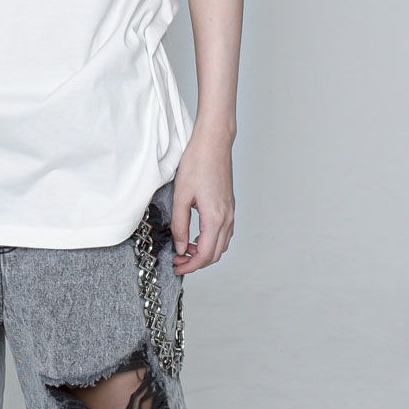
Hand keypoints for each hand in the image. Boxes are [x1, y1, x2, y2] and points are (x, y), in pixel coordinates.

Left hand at [170, 128, 234, 274]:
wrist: (214, 143)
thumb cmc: (198, 163)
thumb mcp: (181, 195)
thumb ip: (180, 225)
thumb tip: (180, 246)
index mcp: (215, 218)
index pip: (205, 254)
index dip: (190, 265)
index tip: (177, 266)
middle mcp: (227, 218)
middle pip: (216, 254)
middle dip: (197, 262)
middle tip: (179, 260)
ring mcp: (230, 212)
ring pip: (222, 244)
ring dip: (205, 252)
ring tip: (186, 247)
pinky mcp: (229, 205)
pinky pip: (225, 232)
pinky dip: (212, 240)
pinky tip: (198, 234)